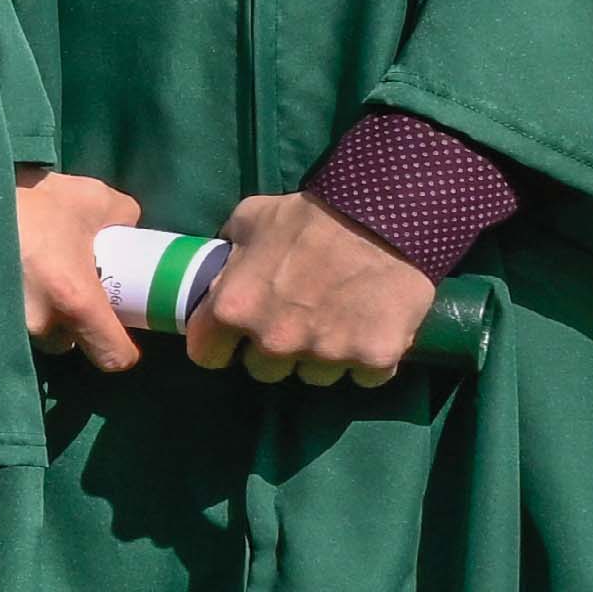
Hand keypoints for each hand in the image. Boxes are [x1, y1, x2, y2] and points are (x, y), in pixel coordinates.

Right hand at [21, 171, 147, 365]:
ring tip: (37, 279)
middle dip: (75, 323)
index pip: (113, 356)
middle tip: (71, 288)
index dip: (123, 348)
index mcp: (77, 301)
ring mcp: (7, 323)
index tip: (119, 329)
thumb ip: (124, 218)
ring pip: (38, 333)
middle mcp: (41, 322)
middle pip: (70, 342)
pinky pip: (10, 324)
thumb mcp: (93, 198)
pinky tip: (12, 277)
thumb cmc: (33, 200)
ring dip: (44, 316)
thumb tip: (129, 233)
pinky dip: (16, 308)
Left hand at [181, 191, 438, 390]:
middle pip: (263, 370)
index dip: (218, 345)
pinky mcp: (374, 359)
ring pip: (314, 376)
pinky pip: (363, 376)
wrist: (387, 215)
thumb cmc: (310, 216)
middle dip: (274, 350)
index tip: (232, 339)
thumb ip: (229, 255)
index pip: (206, 354)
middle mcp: (275, 341)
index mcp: (235, 309)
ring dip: (320, 356)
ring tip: (337, 320)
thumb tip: (220, 273)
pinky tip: (371, 327)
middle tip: (295, 320)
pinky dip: (367, 358)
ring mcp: (326, 354)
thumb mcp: (250, 220)